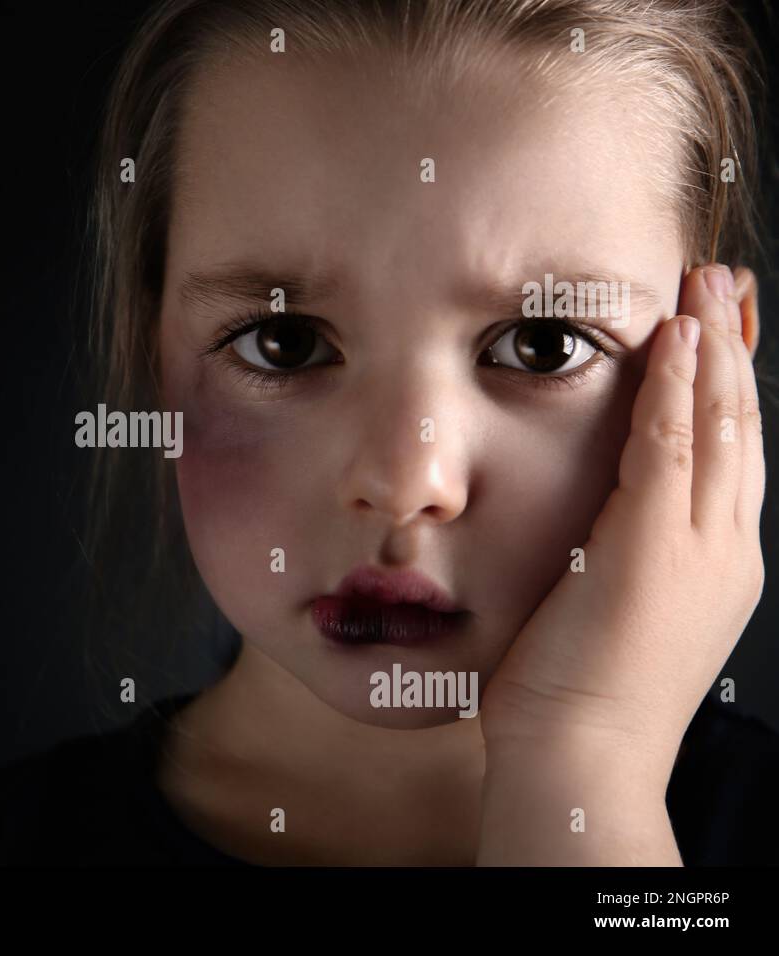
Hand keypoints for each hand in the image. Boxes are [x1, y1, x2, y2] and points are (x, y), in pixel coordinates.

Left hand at [479, 263, 765, 789]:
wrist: (582, 755)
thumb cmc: (576, 695)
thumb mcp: (613, 610)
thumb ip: (617, 556)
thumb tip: (596, 524)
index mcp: (716, 566)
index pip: (733, 460)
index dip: (730, 393)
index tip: (721, 338)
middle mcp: (726, 549)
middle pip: (743, 430)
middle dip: (735, 352)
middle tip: (728, 285)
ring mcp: (700, 546)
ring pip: (721, 424)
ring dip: (714, 349)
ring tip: (707, 286)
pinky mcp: (656, 543)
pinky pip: (673, 444)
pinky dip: (677, 385)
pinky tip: (674, 335)